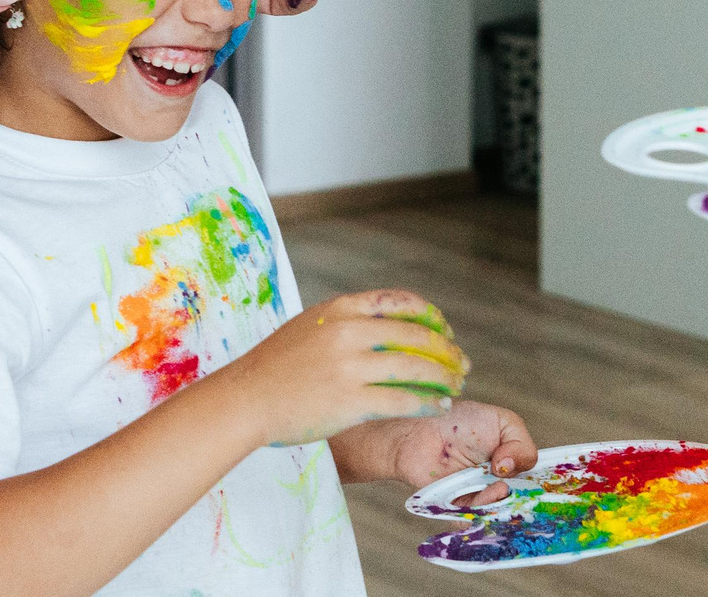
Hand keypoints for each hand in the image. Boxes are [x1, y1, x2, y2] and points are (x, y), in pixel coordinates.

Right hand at [213, 290, 467, 447]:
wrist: (246, 399)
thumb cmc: (274, 367)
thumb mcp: (310, 327)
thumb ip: (345, 323)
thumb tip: (384, 325)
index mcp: (340, 309)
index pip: (400, 302)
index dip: (430, 315)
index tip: (444, 329)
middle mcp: (348, 332)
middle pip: (416, 334)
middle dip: (446, 350)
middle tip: (462, 363)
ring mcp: (349, 367)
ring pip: (415, 367)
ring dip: (444, 378)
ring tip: (456, 386)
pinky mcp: (350, 400)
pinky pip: (403, 400)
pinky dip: (427, 402)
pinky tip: (438, 406)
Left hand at [336, 402, 536, 508]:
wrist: (419, 434)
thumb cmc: (460, 421)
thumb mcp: (502, 422)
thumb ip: (521, 444)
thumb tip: (510, 470)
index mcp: (514, 463)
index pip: (537, 482)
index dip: (540, 484)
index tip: (537, 480)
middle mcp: (502, 483)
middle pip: (522, 501)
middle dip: (523, 495)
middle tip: (510, 479)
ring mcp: (483, 497)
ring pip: (502, 511)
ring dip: (501, 499)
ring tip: (497, 484)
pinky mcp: (464, 509)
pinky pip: (479, 517)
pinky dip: (484, 508)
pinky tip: (484, 495)